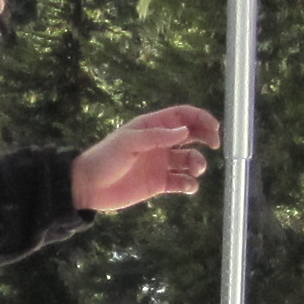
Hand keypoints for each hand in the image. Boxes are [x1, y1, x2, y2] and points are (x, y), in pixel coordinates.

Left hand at [72, 103, 221, 212]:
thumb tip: (185, 131)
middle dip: (206, 138)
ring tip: (195, 170)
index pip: (182, 116)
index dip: (200, 118)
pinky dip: (190, 184)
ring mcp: (161, 164)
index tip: (214, 127)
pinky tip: (189, 186)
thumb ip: (157, 136)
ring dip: (198, 163)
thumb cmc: (106, 157)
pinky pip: (181, 182)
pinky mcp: (159, 184)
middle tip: (215, 145)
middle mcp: (160, 144)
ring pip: (189, 160)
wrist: (89, 186)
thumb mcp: (129, 142)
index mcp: (152, 127)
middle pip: (191, 136)